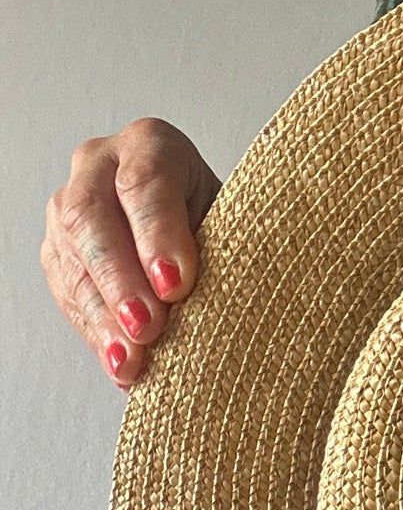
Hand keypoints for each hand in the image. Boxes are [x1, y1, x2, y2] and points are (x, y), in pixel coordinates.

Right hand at [40, 116, 219, 388]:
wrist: (199, 235)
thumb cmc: (225, 223)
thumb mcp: (237, 222)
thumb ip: (228, 247)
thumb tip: (233, 302)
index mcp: (151, 145)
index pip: (145, 181)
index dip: (158, 233)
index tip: (177, 283)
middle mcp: (99, 166)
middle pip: (92, 217)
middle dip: (120, 278)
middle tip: (147, 326)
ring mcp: (70, 209)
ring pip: (73, 260)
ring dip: (102, 316)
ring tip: (131, 360)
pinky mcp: (59, 254)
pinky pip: (68, 294)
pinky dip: (96, 334)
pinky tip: (121, 365)